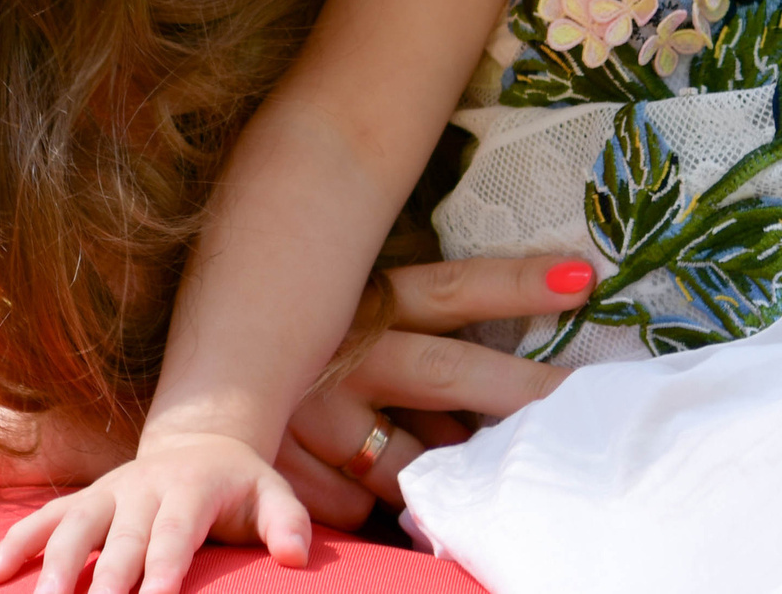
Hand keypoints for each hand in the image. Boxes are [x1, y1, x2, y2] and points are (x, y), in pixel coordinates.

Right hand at [0, 430, 306, 593]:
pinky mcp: (83, 500)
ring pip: (71, 530)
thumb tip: (295, 558)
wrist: (201, 440)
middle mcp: (141, 489)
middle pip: (118, 542)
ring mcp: (106, 493)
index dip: (162, 569)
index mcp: (189, 489)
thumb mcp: (272, 492)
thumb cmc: (239, 484)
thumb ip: (288, 521)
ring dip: (50, 570)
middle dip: (101, 584)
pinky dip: (15, 544)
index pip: (173, 535)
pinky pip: (44, 520)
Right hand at [274, 255, 591, 525]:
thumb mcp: (350, 319)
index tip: (582, 275)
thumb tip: (498, 383)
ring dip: (441, 471)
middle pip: (448, 371)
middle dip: (522, 388)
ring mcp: (314, 414)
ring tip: (458, 474)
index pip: (449, 290)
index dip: (514, 282)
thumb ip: (415, 338)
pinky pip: (362, 505)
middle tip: (584, 401)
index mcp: (362, 305)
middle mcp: (342, 354)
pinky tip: (355, 484)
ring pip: (412, 459)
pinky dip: (370, 501)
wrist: (197, 408)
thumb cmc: (301, 352)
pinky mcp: (290, 472)